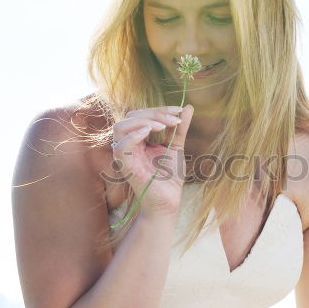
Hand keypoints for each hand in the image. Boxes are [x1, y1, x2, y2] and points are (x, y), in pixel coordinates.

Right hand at [109, 104, 193, 218]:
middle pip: (131, 117)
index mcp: (138, 139)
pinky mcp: (125, 166)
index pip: (141, 115)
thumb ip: (179, 127)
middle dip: (154, 113)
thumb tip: (187, 106)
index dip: (159, 109)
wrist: (169, 201)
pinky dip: (133, 136)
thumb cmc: (170, 177)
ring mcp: (125, 155)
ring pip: (121, 127)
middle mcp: (128, 145)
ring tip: (163, 126)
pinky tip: (150, 132)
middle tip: (174, 120)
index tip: (179, 110)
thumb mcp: (176, 146)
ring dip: (143, 121)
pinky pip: (121, 146)